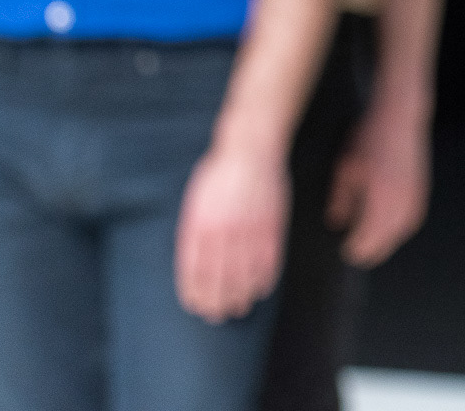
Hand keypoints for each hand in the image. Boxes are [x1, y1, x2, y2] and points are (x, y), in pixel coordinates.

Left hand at [174, 145, 288, 322]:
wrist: (250, 148)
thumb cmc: (219, 173)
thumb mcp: (196, 200)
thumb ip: (194, 230)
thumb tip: (195, 263)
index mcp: (199, 224)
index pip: (194, 269)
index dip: (194, 292)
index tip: (195, 306)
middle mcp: (223, 231)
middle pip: (219, 277)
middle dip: (216, 301)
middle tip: (217, 316)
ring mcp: (249, 229)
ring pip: (244, 273)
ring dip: (240, 295)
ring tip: (238, 308)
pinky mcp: (270, 225)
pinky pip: (268, 259)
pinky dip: (265, 278)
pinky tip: (261, 289)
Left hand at [327, 107, 430, 267]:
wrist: (399, 116)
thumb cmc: (367, 138)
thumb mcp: (345, 167)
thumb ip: (341, 199)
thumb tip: (336, 222)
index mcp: (380, 196)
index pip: (368, 236)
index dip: (356, 247)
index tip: (344, 251)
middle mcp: (400, 199)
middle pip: (387, 238)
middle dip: (371, 249)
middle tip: (355, 253)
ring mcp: (415, 194)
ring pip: (402, 230)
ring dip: (387, 240)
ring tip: (371, 243)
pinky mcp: (422, 189)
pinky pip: (412, 218)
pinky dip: (400, 227)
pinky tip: (389, 226)